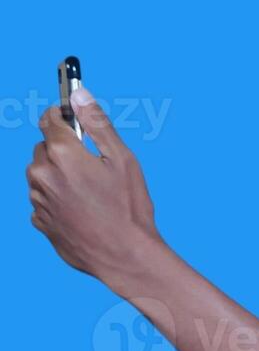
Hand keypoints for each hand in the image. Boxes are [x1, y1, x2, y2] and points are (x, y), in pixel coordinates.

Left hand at [26, 87, 162, 282]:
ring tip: (91, 191)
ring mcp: (37, 200)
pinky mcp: (39, 220)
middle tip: (93, 163)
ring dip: (60, 174)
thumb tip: (80, 94)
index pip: (49, 119)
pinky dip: (58, 197)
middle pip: (44, 147)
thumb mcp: (123, 159)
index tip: (71, 116)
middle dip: (64, 148)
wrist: (123, 256)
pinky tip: (83, 208)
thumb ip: (98, 124)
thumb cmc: (128, 207)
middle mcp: (42, 174)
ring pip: (42, 174)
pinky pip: (44, 198)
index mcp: (62, 154)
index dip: (61, 114)